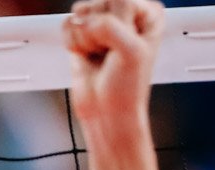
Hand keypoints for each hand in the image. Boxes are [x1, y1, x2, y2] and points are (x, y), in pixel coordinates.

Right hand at [63, 0, 163, 130]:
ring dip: (85, 39)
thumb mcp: (131, 53)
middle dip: (98, 33)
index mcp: (147, 13)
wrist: (107, 113)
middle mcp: (126, 14)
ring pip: (80, 13)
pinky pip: (67, 24)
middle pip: (98, 3)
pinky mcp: (82, 34)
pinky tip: (86, 56)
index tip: (124, 47)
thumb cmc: (127, 88)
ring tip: (99, 56)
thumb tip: (85, 21)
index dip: (116, 25)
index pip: (120, 0)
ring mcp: (102, 23)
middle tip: (109, 54)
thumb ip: (111, 28)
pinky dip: (72, 43)